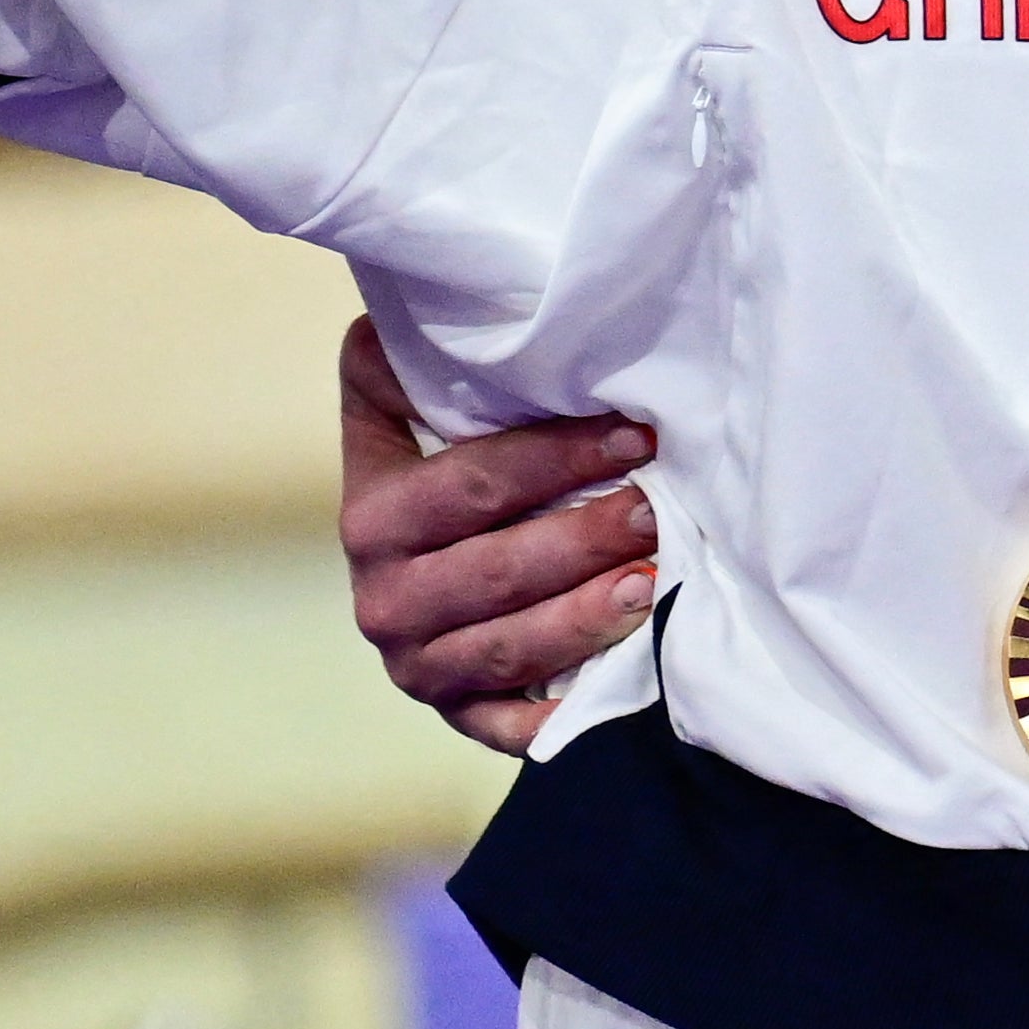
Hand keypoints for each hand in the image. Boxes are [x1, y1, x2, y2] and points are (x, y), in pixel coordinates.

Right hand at [338, 315, 657, 753]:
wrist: (429, 586)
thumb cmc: (444, 481)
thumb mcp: (404, 421)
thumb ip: (401, 371)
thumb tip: (410, 305)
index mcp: (372, 516)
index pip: (467, 483)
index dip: (553, 457)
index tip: (635, 433)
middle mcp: (384, 598)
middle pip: (494, 568)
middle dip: (581, 535)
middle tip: (655, 508)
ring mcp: (421, 665)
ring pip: (511, 645)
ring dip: (586, 614)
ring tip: (653, 580)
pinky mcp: (462, 717)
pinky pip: (515, 724)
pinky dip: (565, 709)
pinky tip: (624, 678)